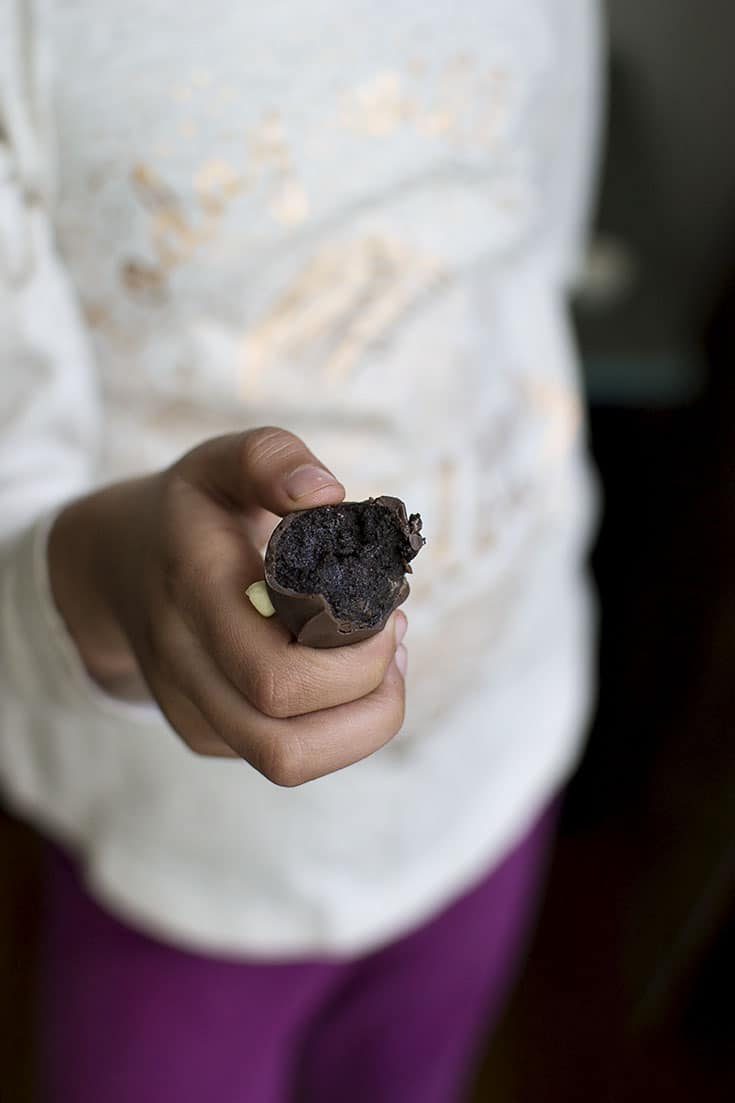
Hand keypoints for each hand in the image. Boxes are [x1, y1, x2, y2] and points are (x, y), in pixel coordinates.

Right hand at [48, 428, 407, 784]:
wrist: (114, 567)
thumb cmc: (191, 511)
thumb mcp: (222, 461)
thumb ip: (272, 457)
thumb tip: (327, 495)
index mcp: (194, 591)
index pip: (279, 676)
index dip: (355, 661)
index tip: (387, 609)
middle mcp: (183, 664)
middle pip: (287, 742)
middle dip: (369, 695)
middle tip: (395, 636)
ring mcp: (189, 708)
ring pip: (288, 763)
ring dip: (360, 725)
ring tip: (385, 666)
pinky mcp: (203, 734)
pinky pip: (284, 756)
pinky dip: (336, 727)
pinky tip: (344, 673)